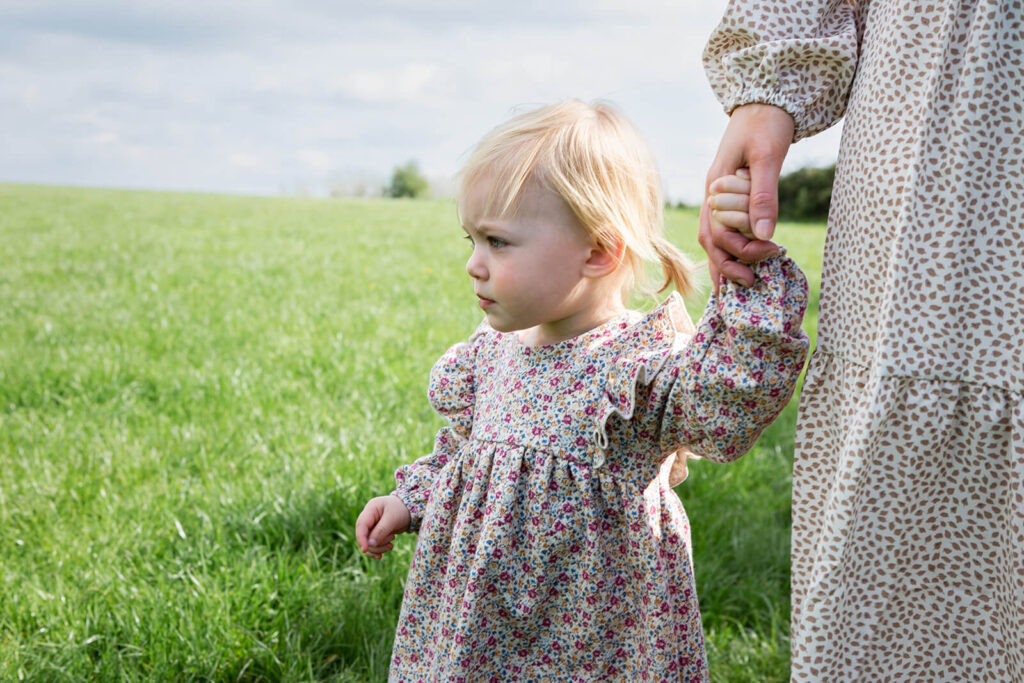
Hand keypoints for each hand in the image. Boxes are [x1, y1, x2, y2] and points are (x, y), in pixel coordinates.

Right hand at [355, 495, 411, 559]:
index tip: (364, 550)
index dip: (361, 538)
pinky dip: (379, 549)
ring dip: (380, 547)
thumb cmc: (401, 510)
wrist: (409, 511)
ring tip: (392, 541)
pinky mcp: (376, 533)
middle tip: (392, 538)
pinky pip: (373, 545)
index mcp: (371, 509)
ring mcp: (372, 526)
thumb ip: (381, 531)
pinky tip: (388, 548)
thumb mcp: (392, 519)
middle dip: (377, 543)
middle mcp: (369, 518)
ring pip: (369, 543)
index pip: (361, 525)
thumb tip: (370, 544)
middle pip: (364, 536)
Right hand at [699, 103, 793, 289]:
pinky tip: (740, 259)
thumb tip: (765, 235)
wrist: (766, 99)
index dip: (743, 249)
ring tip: (739, 282)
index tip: (772, 252)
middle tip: (752, 283)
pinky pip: (722, 226)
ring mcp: (718, 195)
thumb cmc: (766, 123)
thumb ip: (764, 195)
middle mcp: (712, 195)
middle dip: (728, 265)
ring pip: (712, 236)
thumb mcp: (768, 157)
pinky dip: (729, 247)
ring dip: (724, 260)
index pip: (720, 232)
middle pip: (710, 240)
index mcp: (716, 186)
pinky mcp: (730, 194)